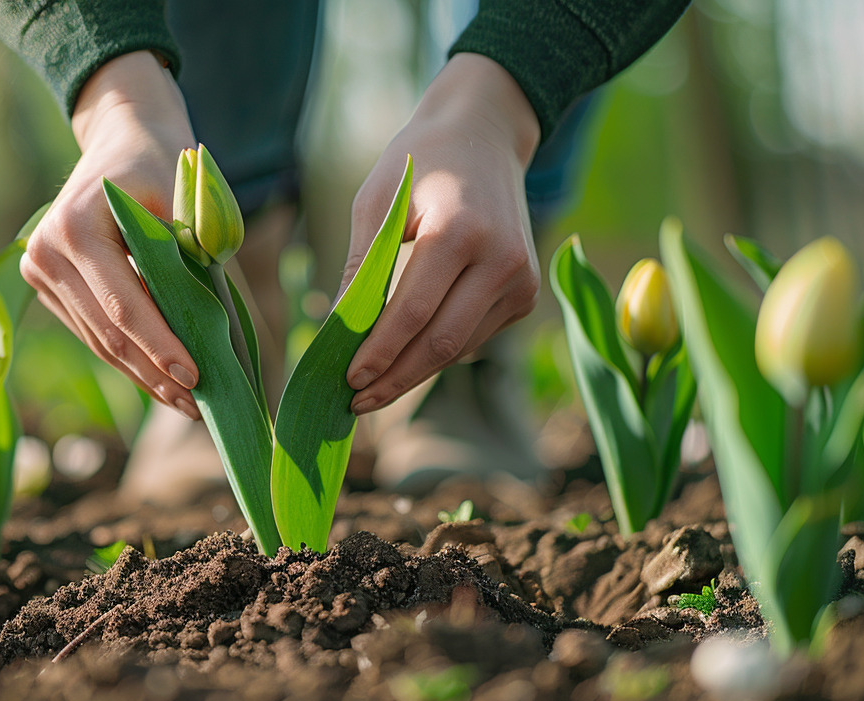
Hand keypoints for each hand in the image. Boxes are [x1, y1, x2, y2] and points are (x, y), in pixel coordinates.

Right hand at [20, 51, 202, 419]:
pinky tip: (162, 382)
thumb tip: (210, 331)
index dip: (160, 347)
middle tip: (199, 405)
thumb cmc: (161, 165)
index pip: (124, 305)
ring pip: (99, 341)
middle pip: (108, 332)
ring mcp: (39, 272)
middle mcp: (45, 253)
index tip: (195, 378)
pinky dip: (130, 360)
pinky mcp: (47, 288)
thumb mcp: (184, 200)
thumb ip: (192, 257)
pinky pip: (93, 334)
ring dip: (144, 376)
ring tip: (188, 403)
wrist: (122, 139)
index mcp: (75, 228)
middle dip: (155, 373)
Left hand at [341, 53, 541, 413]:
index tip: (347, 380)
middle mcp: (501, 259)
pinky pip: (473, 338)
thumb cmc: (419, 162)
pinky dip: (437, 351)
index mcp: (462, 231)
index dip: (379, 353)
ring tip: (372, 389)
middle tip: (355, 404)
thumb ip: (360, 266)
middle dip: (394, 379)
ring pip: (458, 349)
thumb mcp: (376, 201)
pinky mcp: (526, 294)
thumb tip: (337, 333)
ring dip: (413, 372)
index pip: (413, 312)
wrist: (485, 133)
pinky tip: (407, 356)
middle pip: (440, 343)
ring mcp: (521, 280)